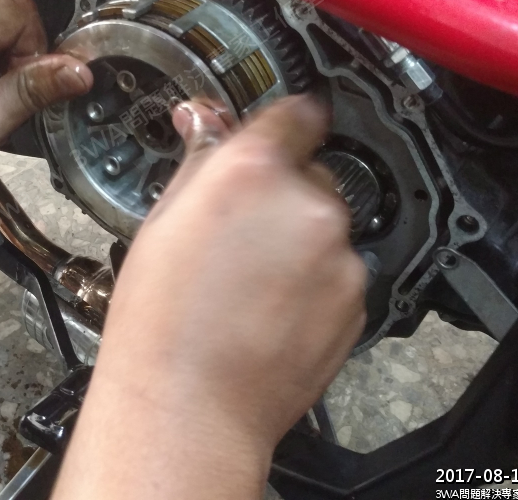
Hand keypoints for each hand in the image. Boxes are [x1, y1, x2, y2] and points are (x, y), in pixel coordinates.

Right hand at [54, 95, 365, 499]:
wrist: (190, 406)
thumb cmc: (161, 323)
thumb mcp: (161, 223)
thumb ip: (198, 161)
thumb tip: (204, 121)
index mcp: (250, 172)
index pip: (295, 112)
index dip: (281, 126)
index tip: (276, 136)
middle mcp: (307, 204)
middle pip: (310, 173)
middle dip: (281, 194)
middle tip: (238, 235)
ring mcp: (339, 255)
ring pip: (326, 226)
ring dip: (299, 241)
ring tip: (250, 284)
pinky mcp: (357, 299)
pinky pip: (339, 272)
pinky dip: (315, 283)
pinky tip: (270, 309)